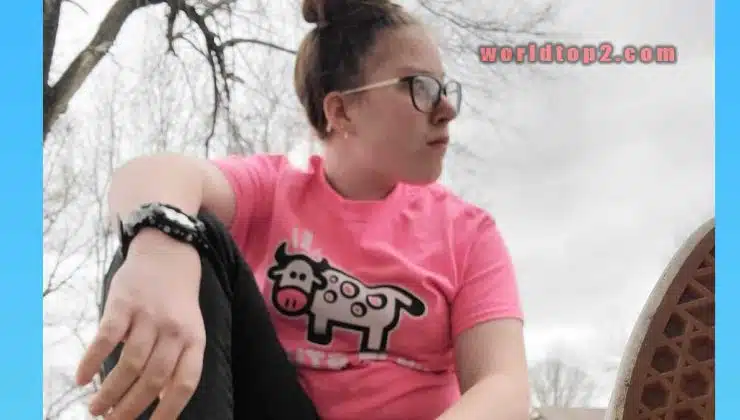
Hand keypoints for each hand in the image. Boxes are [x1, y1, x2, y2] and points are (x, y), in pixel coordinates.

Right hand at [75, 230, 205, 418]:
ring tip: (95, 409)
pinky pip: (106, 339)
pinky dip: (92, 361)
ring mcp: (148, 316)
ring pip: (128, 365)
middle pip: (152, 380)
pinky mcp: (124, 304)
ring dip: (109, 393)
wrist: (169, 252)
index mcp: (194, 340)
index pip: (185, 383)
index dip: (168, 412)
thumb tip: (163, 403)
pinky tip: (81, 378)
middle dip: (130, 409)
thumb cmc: (177, 301)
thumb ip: (179, 362)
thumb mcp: (190, 329)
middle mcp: (174, 330)